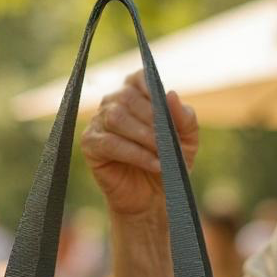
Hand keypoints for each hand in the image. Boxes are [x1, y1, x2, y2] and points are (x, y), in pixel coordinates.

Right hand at [79, 70, 198, 218]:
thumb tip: (171, 94)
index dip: (152, 88)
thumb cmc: (169, 163)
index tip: (166, 106)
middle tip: (170, 142)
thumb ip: (185, 118)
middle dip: (152, 120)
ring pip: (117, 118)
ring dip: (144, 136)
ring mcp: (99, 122)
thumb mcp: (186, 141)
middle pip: (128, 97)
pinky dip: (135, 154)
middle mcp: (113, 103)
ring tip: (163, 155)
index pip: (140, 78)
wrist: (153, 198)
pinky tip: (154, 164)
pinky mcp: (90, 144)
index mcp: (136, 94)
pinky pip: (110, 143)